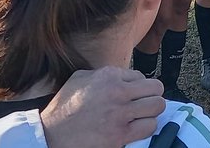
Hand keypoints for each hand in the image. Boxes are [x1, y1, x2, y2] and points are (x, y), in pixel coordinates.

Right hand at [40, 67, 165, 147]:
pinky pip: (150, 126)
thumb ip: (101, 74)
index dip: (139, 87)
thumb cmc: (64, 108)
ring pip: (157, 106)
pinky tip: (135, 129)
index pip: (142, 76)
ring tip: (141, 116)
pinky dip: (146, 128)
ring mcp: (120, 114)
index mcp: (108, 76)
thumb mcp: (79, 79)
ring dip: (151, 112)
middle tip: (144, 104)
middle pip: (156, 88)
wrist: (52, 135)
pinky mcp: (121, 134)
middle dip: (152, 96)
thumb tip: (120, 76)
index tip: (133, 95)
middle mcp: (117, 92)